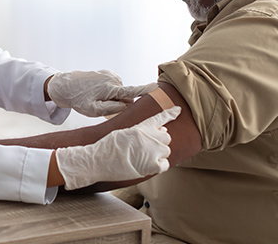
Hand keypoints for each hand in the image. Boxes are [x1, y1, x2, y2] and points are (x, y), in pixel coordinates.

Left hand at [47, 70, 158, 116]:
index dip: (145, 90)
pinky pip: (114, 86)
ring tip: (96, 99)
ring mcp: (109, 74)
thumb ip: (111, 109)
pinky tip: (97, 92)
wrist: (65, 85)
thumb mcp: (92, 110)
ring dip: (113, 97)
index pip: (131, 91)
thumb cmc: (78, 99)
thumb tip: (126, 105)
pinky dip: (110, 91)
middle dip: (121, 102)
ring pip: (120, 91)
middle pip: (126, 94)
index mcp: (109, 88)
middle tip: (103, 107)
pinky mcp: (107, 73)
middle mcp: (112, 79)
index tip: (158, 87)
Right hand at [55, 106, 180, 189]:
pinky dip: (158, 166)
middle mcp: (149, 136)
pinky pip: (165, 165)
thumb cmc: (107, 148)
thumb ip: (140, 131)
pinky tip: (146, 166)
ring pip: (166, 151)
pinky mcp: (153, 165)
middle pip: (166, 137)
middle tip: (148, 148)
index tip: (179, 110)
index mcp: (140, 127)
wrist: (99, 161)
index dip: (170, 113)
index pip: (159, 118)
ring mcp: (152, 150)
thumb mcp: (122, 132)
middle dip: (160, 142)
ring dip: (158, 154)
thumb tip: (156, 130)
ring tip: (143, 159)